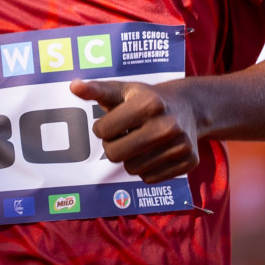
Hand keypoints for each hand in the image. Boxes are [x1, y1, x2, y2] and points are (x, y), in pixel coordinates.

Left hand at [71, 78, 199, 183]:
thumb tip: (74, 86)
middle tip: (124, 135)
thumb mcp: (123, 89)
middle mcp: (167, 125)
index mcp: (148, 103)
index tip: (113, 121)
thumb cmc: (148, 98)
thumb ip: (97, 90)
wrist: (190, 107)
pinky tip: (155, 151)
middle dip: (113, 146)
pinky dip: (147, 168)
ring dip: (130, 159)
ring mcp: (180, 145)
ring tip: (141, 142)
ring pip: (132, 169)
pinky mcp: (188, 162)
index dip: (102, 128)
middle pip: (115, 155)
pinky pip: (150, 178)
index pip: (103, 131)